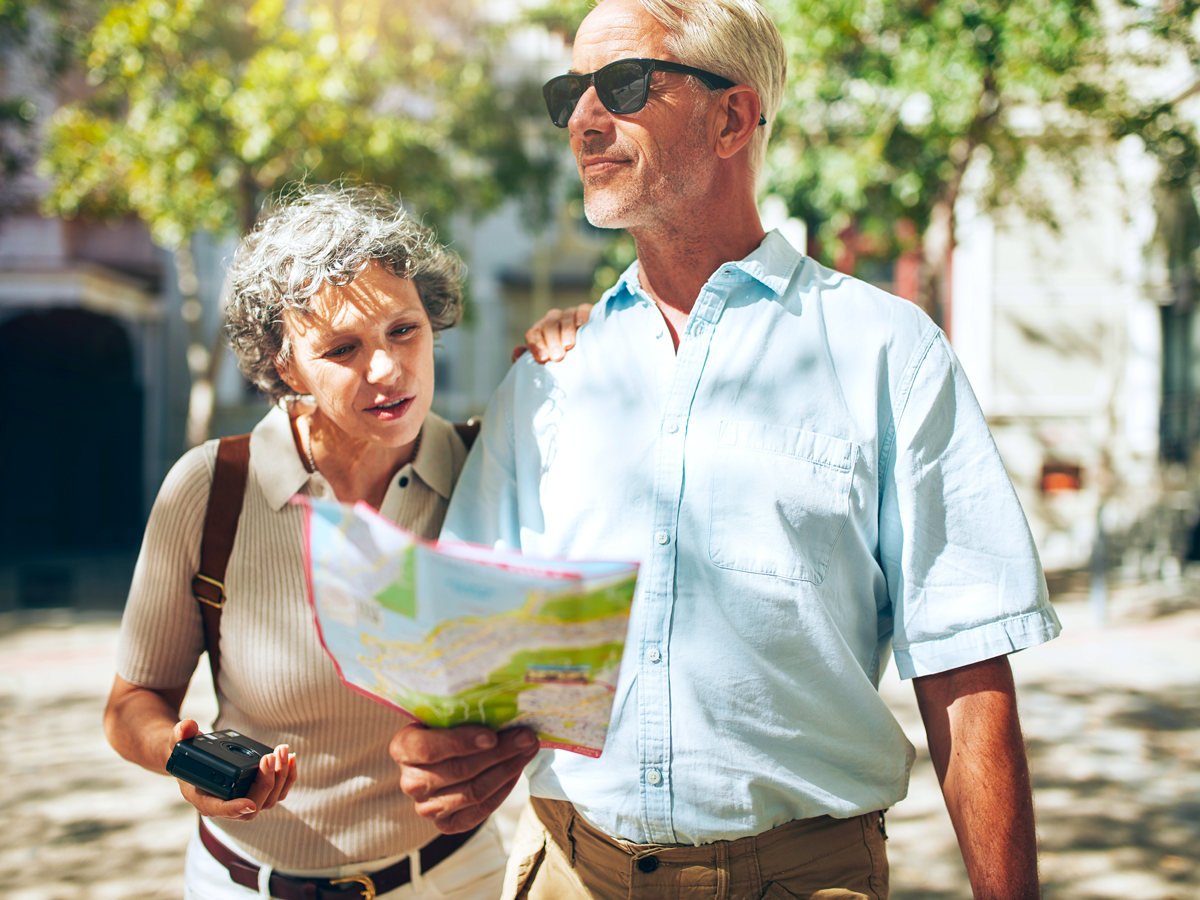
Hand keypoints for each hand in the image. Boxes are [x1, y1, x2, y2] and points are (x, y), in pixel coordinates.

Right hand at [170, 719, 296, 820]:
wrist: (197, 758)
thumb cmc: (187, 753)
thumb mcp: (178, 744)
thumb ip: (179, 735)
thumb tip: (188, 726)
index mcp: (203, 798)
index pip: (219, 810)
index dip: (234, 809)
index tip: (248, 804)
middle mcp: (226, 804)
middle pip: (253, 804)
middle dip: (265, 782)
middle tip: (269, 757)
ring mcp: (244, 800)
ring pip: (270, 799)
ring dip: (280, 777)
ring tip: (282, 751)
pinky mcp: (258, 791)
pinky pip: (278, 791)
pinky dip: (288, 776)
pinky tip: (291, 758)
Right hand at [390, 722, 539, 833]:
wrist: (442, 757)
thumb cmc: (447, 728)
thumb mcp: (445, 715)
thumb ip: (463, 713)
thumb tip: (504, 711)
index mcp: (403, 748)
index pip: (428, 748)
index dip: (460, 742)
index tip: (492, 736)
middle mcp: (410, 781)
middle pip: (459, 770)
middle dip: (499, 752)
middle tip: (526, 737)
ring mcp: (426, 807)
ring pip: (473, 791)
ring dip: (507, 770)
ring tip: (528, 750)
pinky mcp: (446, 825)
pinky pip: (480, 810)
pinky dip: (503, 790)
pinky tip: (517, 771)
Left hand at [514, 303, 592, 362]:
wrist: (590, 358)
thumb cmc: (564, 362)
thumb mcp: (547, 363)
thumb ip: (528, 360)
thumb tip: (517, 352)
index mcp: (540, 332)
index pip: (533, 335)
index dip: (536, 346)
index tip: (542, 359)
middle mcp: (553, 321)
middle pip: (548, 326)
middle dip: (552, 341)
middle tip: (557, 357)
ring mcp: (569, 315)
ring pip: (565, 318)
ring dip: (566, 331)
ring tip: (569, 346)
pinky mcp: (586, 312)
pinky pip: (582, 310)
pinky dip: (581, 315)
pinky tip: (581, 324)